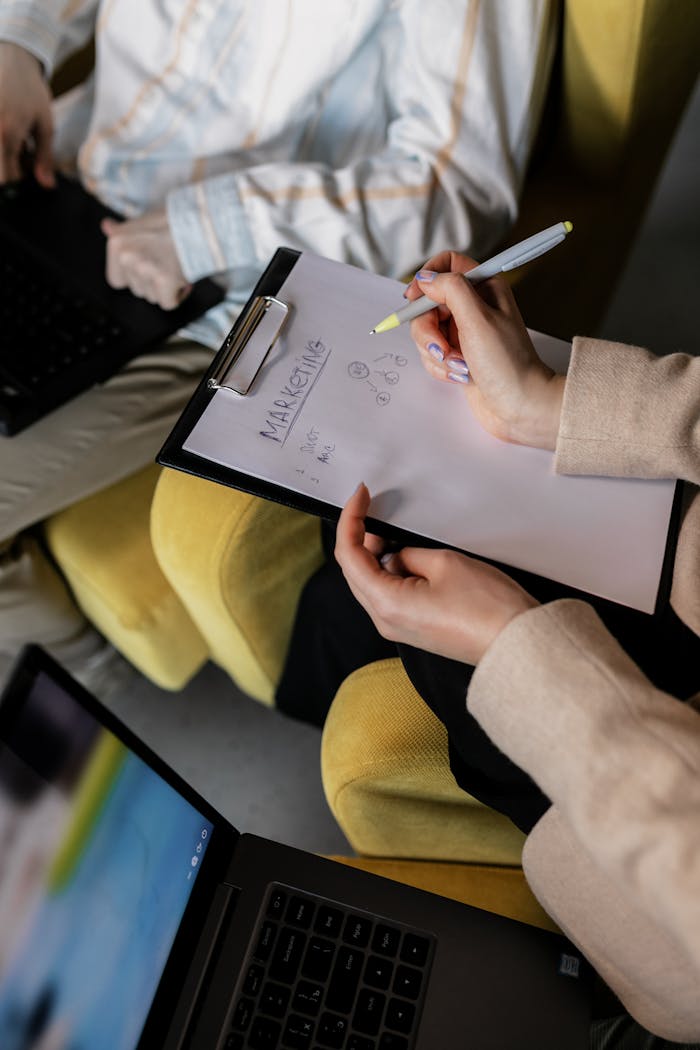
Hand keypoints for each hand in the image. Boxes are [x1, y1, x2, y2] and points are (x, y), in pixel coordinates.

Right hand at [0, 42, 54, 186]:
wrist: (11, 56)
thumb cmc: (31, 91)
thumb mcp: (45, 125)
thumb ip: (45, 158)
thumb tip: (46, 186)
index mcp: (6, 135)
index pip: (6, 179)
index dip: (17, 184)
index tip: (27, 173)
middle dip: (8, 171)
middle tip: (21, 155)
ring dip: (4, 155)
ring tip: (15, 140)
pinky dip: (0, 143)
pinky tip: (7, 133)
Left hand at [101, 210, 191, 308]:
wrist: (198, 223)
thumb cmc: (172, 223)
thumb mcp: (142, 221)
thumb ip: (123, 231)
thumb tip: (106, 226)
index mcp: (116, 243)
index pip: (116, 280)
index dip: (135, 278)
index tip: (149, 265)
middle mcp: (126, 257)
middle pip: (137, 290)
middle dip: (153, 282)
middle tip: (167, 262)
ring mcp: (144, 269)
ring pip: (152, 297)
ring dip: (166, 288)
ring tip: (175, 267)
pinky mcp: (163, 281)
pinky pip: (167, 303)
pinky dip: (178, 295)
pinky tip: (182, 278)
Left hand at [335, 483, 537, 664]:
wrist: (515, 643)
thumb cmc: (487, 608)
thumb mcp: (444, 563)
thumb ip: (409, 554)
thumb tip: (398, 555)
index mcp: (386, 603)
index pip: (349, 555)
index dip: (350, 521)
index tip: (360, 497)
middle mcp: (385, 620)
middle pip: (355, 571)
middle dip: (360, 537)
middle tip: (373, 509)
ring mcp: (399, 626)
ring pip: (372, 582)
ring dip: (377, 555)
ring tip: (396, 532)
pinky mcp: (414, 627)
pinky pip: (390, 594)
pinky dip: (392, 571)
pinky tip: (409, 556)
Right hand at [405, 250, 564, 448]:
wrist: (520, 406)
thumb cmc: (507, 363)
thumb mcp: (478, 319)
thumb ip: (451, 290)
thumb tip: (425, 278)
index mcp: (484, 287)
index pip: (447, 264)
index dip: (427, 278)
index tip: (414, 298)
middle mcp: (473, 306)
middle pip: (428, 302)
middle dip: (428, 329)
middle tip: (441, 349)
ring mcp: (464, 331)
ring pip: (426, 330)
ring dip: (436, 352)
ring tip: (459, 366)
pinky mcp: (457, 354)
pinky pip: (432, 353)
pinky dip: (440, 366)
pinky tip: (460, 376)